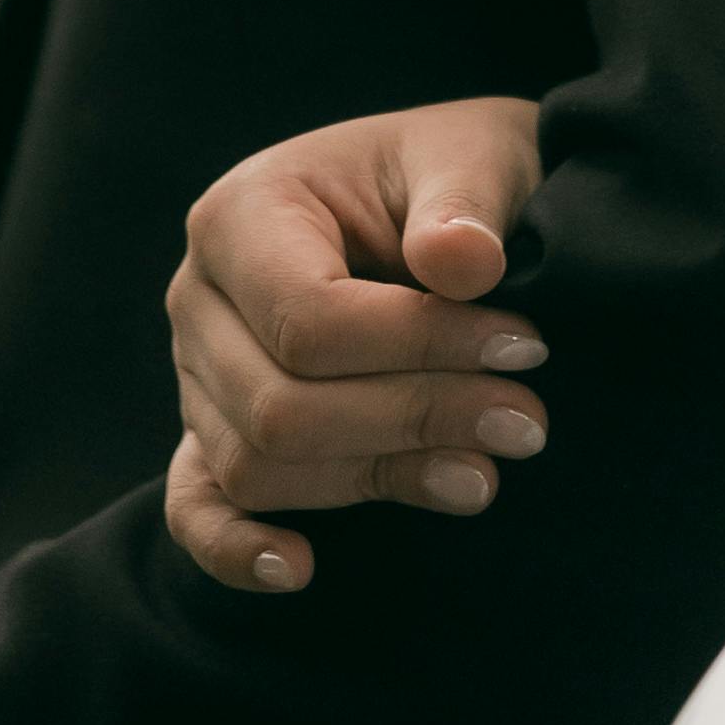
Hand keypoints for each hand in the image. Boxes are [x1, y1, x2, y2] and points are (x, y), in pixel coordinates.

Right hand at [163, 96, 546, 593]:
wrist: (435, 198)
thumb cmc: (449, 173)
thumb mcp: (474, 156)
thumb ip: (465, 203)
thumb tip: (463, 263)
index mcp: (243, 213)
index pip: (309, 319)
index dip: (419, 348)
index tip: (526, 348)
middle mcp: (199, 298)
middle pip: (280, 406)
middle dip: (412, 420)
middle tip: (527, 422)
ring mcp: (198, 374)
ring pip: (259, 466)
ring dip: (376, 478)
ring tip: (486, 472)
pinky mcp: (213, 433)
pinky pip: (198, 507)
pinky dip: (236, 549)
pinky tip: (302, 568)